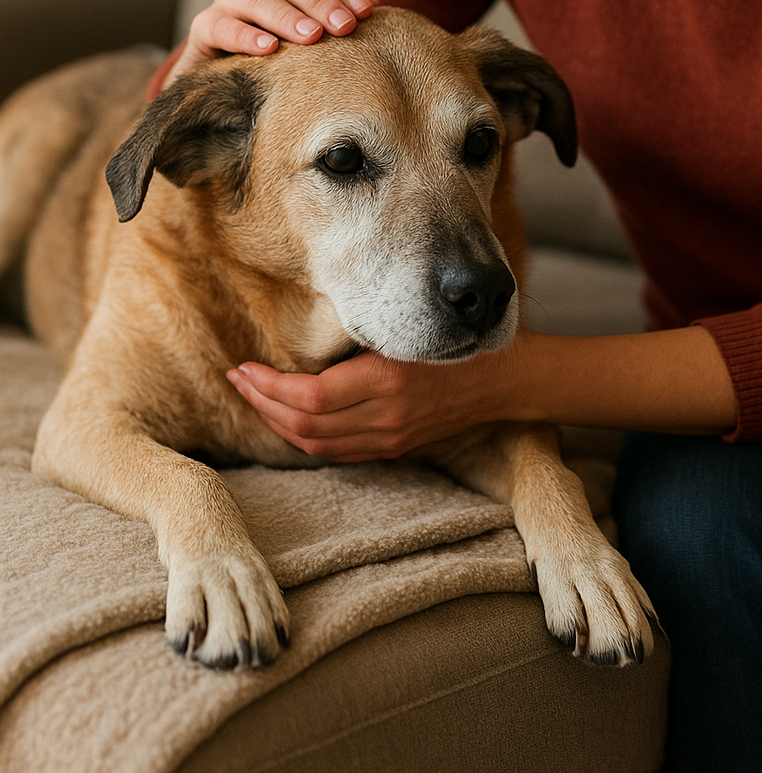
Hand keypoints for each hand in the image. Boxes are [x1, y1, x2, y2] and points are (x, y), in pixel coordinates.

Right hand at [168, 0, 378, 84]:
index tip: (368, 10)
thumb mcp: (307, 38)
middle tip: (344, 26)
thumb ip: (335, 19)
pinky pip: (221, 26)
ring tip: (311, 36)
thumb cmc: (276, 57)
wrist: (219, 83)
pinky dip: (245, 35)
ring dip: (286, 15)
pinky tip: (267, 49)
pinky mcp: (204, 28)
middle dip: (320, 2)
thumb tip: (377, 7)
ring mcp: (228, 3)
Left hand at [226, 346, 516, 461]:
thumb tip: (306, 334)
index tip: (244, 366)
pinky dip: (305, 437)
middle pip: (304, 426)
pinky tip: (289, 418)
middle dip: (262, 404)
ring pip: (315, 445)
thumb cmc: (455, 343)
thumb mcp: (408, 331)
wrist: (503, 381)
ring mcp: (389, 439)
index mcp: (387, 382)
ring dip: (277, 423)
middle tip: (237, 379)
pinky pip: (337, 451)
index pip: (310, 398)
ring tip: (254, 397)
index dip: (269, 386)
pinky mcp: (393, 448)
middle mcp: (385, 418)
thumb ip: (362, 338)